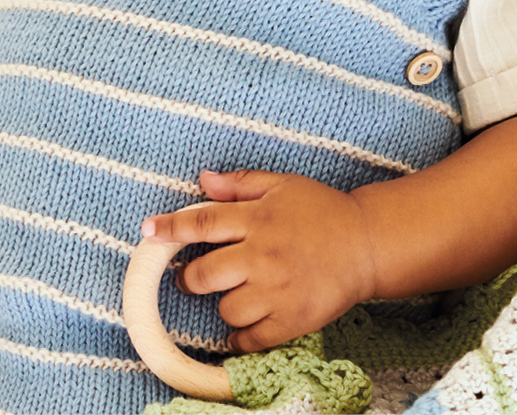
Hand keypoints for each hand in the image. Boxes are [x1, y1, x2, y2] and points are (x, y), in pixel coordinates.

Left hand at [143, 170, 378, 352]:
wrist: (369, 245)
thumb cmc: (322, 212)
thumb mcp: (282, 185)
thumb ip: (240, 183)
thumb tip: (202, 179)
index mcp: (258, 219)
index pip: (201, 223)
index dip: (170, 228)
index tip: (148, 233)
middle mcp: (263, 255)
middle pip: (204, 274)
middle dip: (190, 278)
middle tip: (192, 278)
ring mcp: (278, 290)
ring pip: (226, 309)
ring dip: (224, 305)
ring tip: (236, 295)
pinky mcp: (293, 319)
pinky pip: (251, 338)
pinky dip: (240, 337)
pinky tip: (244, 327)